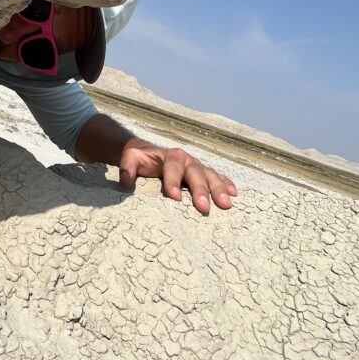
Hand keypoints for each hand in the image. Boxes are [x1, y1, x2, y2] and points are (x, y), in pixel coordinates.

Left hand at [119, 138, 237, 213]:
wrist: (148, 152)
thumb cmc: (139, 158)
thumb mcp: (130, 159)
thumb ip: (127, 168)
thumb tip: (124, 181)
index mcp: (170, 155)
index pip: (172, 168)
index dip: (173, 182)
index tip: (173, 198)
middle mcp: (186, 159)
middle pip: (196, 173)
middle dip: (201, 190)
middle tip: (204, 207)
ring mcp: (197, 166)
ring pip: (210, 175)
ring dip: (219, 189)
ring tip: (226, 204)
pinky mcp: (203, 173)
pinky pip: (218, 177)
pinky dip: (226, 184)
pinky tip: (234, 194)